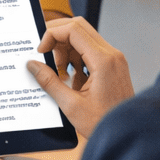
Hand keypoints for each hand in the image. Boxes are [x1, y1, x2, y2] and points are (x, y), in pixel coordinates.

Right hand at [26, 16, 132, 136]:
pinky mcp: (112, 65)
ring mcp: (113, 59)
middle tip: (43, 53)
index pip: (73, 30)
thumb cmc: (104, 122)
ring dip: (65, 49)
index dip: (51, 35)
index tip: (40, 51)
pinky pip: (89, 50)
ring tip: (58, 72)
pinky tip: (68, 76)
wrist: (127, 132)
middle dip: (56, 37)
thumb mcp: (70, 105)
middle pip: (78, 27)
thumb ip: (49, 81)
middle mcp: (111, 55)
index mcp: (103, 61)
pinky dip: (74, 57)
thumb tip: (32, 65)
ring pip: (83, 37)